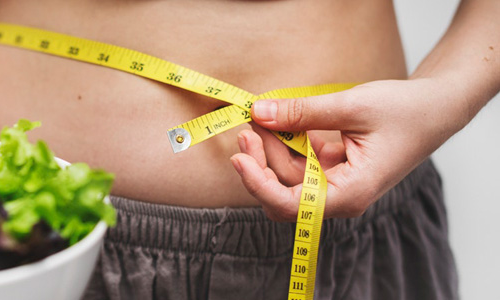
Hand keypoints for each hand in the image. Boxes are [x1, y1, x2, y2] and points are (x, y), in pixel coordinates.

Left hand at [230, 78, 464, 220]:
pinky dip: (287, 141)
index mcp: (349, 194)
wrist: (437, 107)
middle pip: (283, 191)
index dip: (259, 185)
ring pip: (288, 174)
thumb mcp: (351, 106)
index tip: (239, 158)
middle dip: (261, 161)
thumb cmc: (405, 111)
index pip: (290, 206)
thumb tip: (258, 112)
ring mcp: (336, 183)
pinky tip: (278, 120)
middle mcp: (340, 196)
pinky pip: (300, 161)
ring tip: (260, 115)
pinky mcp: (333, 168)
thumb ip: (302, 113)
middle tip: (247, 126)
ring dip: (271, 147)